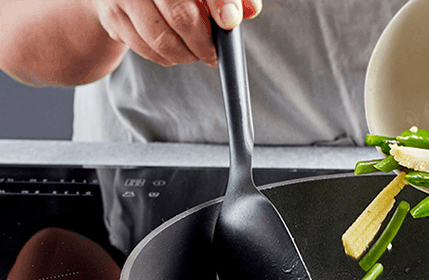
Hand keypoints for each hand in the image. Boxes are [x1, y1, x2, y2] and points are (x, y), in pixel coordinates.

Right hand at [94, 0, 261, 67]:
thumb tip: (249, 10)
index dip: (219, 3)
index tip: (229, 23)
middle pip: (180, 16)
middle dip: (203, 43)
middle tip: (213, 54)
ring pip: (161, 39)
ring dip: (185, 55)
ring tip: (195, 52)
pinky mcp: (111, 15)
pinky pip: (145, 49)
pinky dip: (165, 57)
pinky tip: (173, 48)